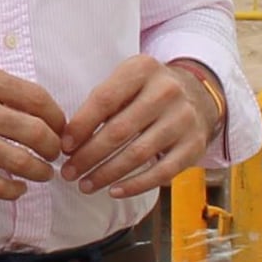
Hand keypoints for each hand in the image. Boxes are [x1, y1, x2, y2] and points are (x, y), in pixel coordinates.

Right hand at [0, 63, 76, 198]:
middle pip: (37, 132)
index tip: (61, 129)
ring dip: (39, 172)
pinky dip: (14, 190)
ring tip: (42, 174)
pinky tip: (17, 188)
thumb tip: (40, 111)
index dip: (58, 118)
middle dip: (54, 148)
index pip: (38, 99)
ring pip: (21, 162)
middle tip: (56, 155)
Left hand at [62, 57, 226, 197]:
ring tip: (85, 185)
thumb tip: (70, 141)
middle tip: (69, 173)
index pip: (104, 99)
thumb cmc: (147, 92)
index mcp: (143, 69)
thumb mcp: (127, 82)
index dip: (81, 126)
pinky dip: (135, 185)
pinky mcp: (195, 145)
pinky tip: (114, 191)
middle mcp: (167, 91)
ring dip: (107, 174)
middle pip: (119, 130)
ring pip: (138, 154)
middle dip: (89, 156)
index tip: (64, 147)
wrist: (197, 96)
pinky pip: (162, 172)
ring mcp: (184, 119)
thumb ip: (101, 103)